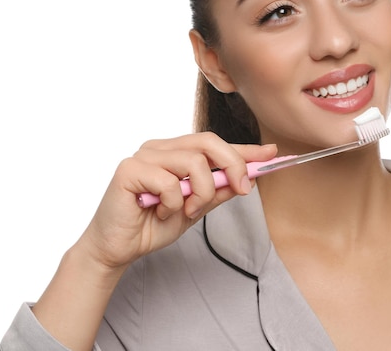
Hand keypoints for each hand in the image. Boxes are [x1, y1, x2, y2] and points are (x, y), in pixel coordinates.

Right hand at [76, 132, 276, 270]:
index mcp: (176, 152)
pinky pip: (169, 181)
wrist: (118, 249)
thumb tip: (246, 179)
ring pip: (194, 161)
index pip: (215, 144)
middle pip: (208, 142)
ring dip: (201, 192)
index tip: (272, 154)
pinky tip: (162, 212)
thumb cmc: (152, 225)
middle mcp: (160, 148)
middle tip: (241, 189)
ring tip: (188, 211)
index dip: (245, 149)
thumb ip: (217, 192)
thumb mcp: (195, 209)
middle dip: (233, 165)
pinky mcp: (129, 169)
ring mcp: (144, 155)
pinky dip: (174, 202)